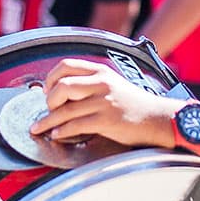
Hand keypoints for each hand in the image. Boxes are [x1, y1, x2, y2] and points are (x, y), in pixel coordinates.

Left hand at [30, 59, 180, 147]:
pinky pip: (76, 126)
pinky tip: (58, 135)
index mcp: (101, 71)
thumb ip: (91, 83)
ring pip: (66, 110)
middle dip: (48, 100)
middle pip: (62, 86)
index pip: (66, 66)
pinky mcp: (107, 120)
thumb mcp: (114, 83)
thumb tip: (63, 93)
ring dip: (48, 121)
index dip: (50, 78)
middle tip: (47, 110)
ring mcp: (104, 102)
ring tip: (40, 128)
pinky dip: (62, 131)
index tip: (46, 91)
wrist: (159, 118)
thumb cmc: (136, 104)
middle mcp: (102, 83)